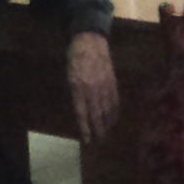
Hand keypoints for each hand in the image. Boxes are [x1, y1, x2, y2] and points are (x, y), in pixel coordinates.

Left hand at [67, 31, 120, 145]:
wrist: (91, 41)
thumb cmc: (75, 58)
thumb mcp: (69, 76)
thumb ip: (75, 93)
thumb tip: (81, 110)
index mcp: (79, 89)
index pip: (83, 114)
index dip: (86, 129)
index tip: (88, 141)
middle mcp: (93, 90)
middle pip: (97, 115)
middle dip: (98, 130)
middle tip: (99, 142)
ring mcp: (104, 86)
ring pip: (107, 110)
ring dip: (107, 123)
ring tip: (106, 133)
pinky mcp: (112, 82)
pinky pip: (115, 100)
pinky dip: (115, 111)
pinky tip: (114, 119)